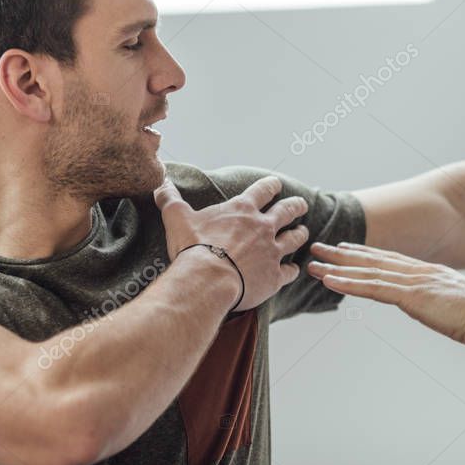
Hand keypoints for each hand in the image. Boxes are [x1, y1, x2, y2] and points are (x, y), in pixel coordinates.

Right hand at [155, 175, 307, 311]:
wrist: (207, 280)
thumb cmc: (192, 248)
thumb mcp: (177, 218)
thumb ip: (170, 199)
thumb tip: (160, 183)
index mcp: (242, 210)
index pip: (264, 190)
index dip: (272, 185)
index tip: (276, 184)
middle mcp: (263, 227)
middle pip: (288, 211)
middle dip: (296, 206)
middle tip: (301, 205)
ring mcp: (272, 251)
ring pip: (295, 238)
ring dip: (300, 234)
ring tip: (303, 232)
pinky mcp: (275, 276)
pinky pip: (290, 271)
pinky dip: (293, 269)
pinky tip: (293, 270)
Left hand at [308, 242, 464, 348]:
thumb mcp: (463, 308)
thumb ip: (447, 305)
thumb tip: (445, 311)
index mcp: (431, 274)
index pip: (391, 261)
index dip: (365, 254)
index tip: (345, 249)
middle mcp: (419, 272)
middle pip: (373, 260)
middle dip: (343, 254)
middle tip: (318, 247)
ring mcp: (415, 282)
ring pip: (366, 272)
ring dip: (336, 267)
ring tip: (313, 263)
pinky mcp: (412, 296)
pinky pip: (372, 289)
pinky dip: (348, 283)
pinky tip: (329, 281)